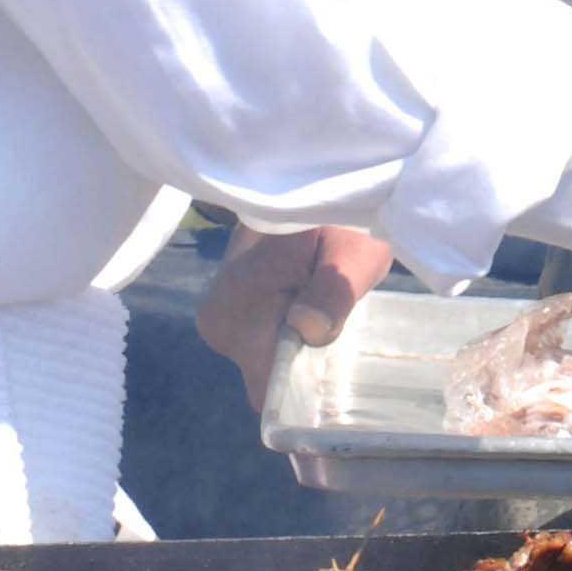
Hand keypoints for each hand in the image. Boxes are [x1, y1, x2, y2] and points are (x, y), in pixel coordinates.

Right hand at [196, 224, 395, 408]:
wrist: (317, 181)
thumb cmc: (340, 214)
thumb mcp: (352, 252)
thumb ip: (330, 294)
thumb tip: (306, 331)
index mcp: (236, 310)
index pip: (264, 388)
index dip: (303, 389)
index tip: (338, 372)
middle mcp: (219, 322)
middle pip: (266, 375)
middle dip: (307, 361)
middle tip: (343, 319)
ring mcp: (224, 316)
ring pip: (268, 359)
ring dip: (304, 342)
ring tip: (334, 303)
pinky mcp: (235, 311)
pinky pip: (267, 341)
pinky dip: (296, 331)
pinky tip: (320, 304)